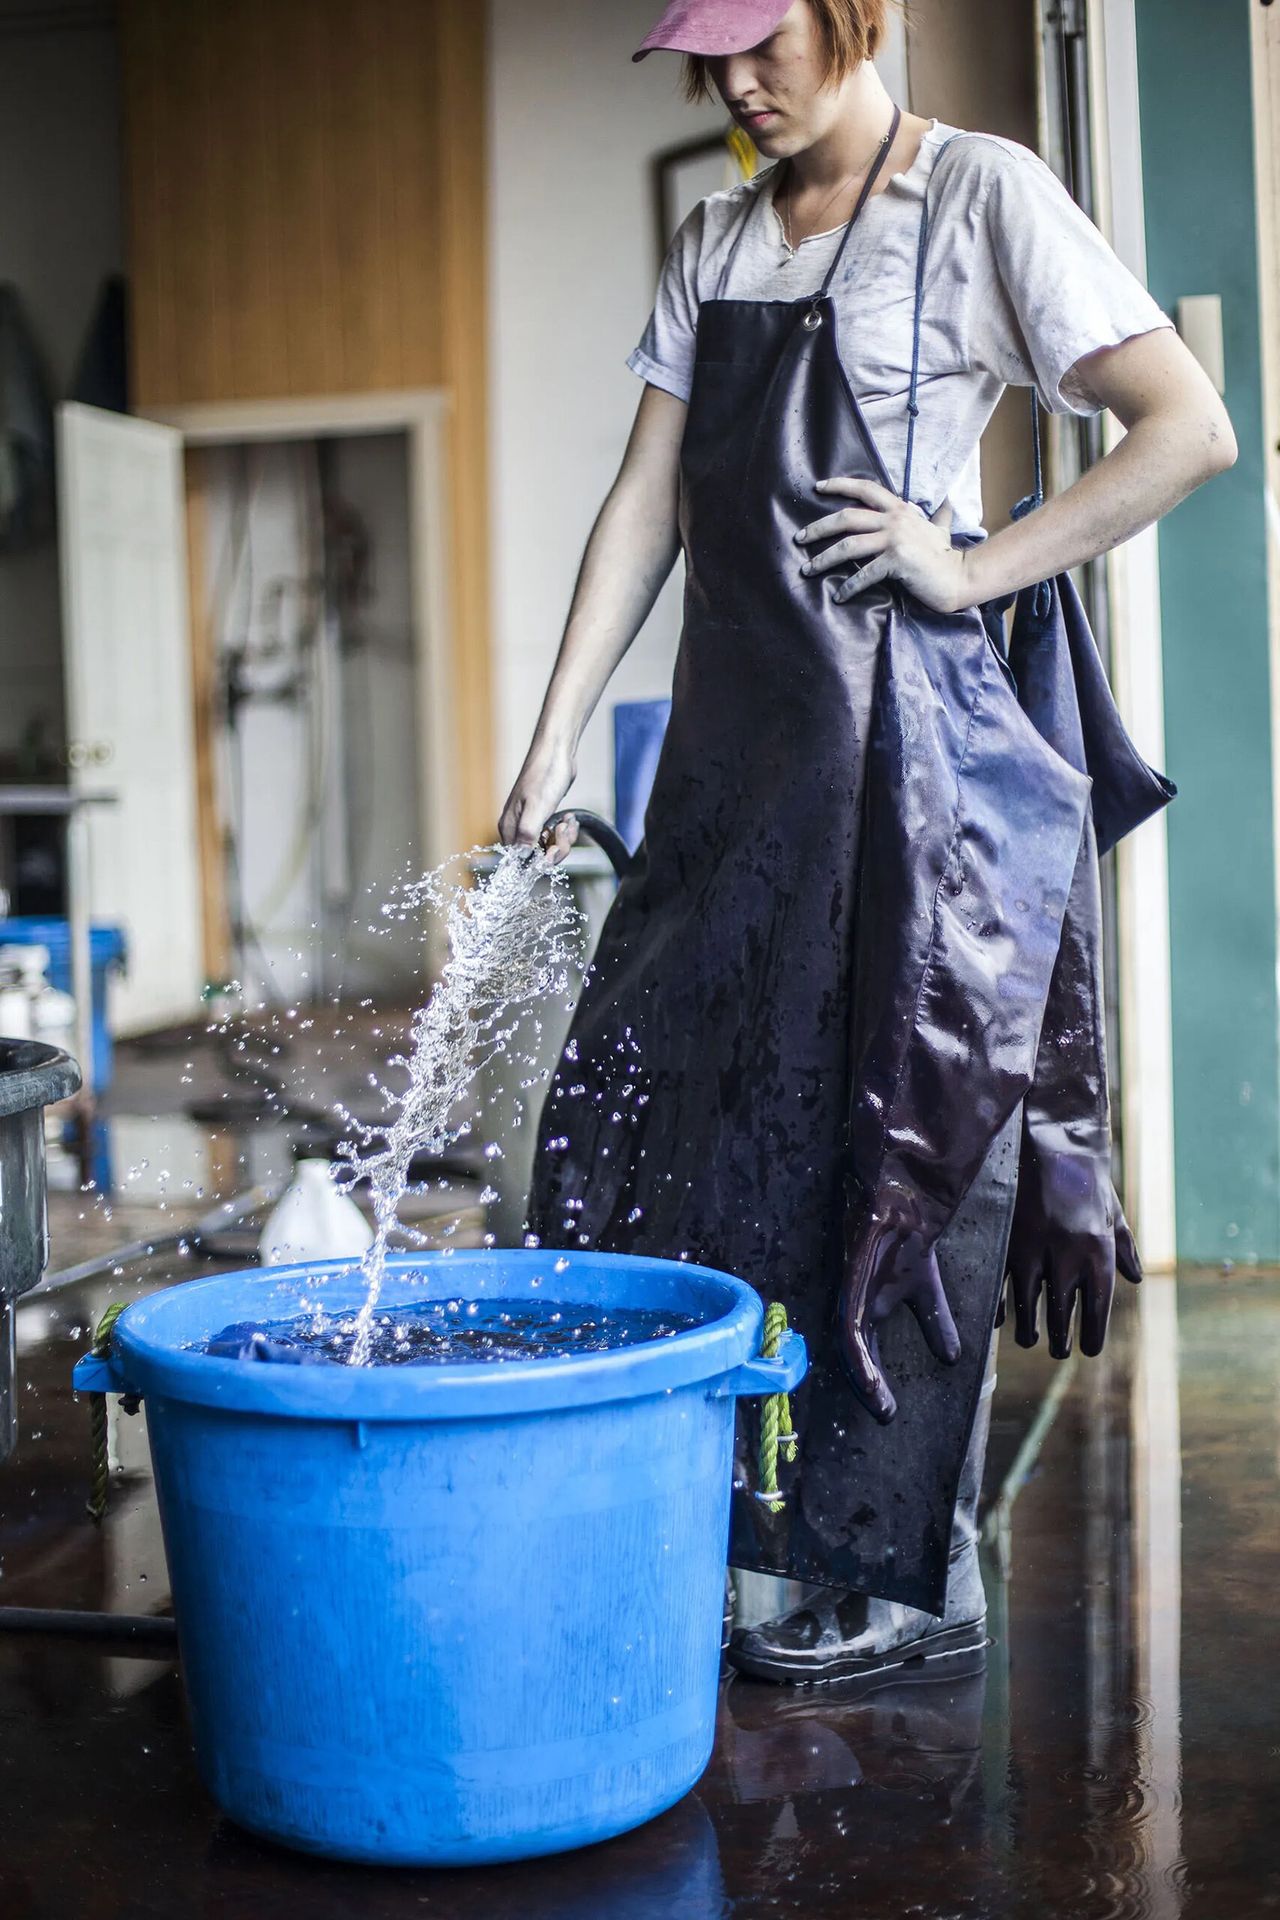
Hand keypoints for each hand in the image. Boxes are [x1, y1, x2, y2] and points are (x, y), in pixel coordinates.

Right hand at [498, 745, 577, 862]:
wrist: (557, 752)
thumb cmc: (545, 775)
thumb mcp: (537, 807)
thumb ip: (527, 834)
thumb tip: (520, 857)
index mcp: (510, 828)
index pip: (522, 861)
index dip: (541, 860)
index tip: (553, 849)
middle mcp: (518, 828)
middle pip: (538, 857)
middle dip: (557, 847)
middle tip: (562, 830)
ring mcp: (531, 823)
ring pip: (550, 847)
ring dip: (564, 838)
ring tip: (567, 820)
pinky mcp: (544, 817)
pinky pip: (556, 836)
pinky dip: (566, 830)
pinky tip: (569, 818)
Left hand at [795, 478, 973, 612]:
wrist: (959, 577)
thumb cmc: (945, 555)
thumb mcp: (939, 528)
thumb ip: (938, 515)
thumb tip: (947, 502)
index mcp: (900, 509)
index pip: (866, 488)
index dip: (840, 485)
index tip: (818, 487)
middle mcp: (895, 520)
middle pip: (847, 517)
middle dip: (818, 527)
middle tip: (799, 538)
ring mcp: (895, 540)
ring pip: (848, 546)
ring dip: (823, 559)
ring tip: (807, 569)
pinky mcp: (896, 562)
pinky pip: (864, 574)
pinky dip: (849, 587)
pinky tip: (838, 596)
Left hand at [837, 1196, 960, 1424]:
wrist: (907, 1199)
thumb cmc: (908, 1241)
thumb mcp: (926, 1291)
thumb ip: (935, 1324)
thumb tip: (953, 1360)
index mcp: (867, 1306)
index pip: (863, 1350)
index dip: (872, 1379)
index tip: (889, 1410)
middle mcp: (854, 1302)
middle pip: (853, 1352)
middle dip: (866, 1385)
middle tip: (886, 1413)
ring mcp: (849, 1291)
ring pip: (848, 1343)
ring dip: (862, 1375)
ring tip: (880, 1402)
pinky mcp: (851, 1281)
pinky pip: (850, 1323)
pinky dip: (859, 1351)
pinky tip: (868, 1369)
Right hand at [996, 1164, 1142, 1357]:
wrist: (1052, 1140)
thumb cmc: (1088, 1177)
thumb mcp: (1112, 1213)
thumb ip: (1123, 1248)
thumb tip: (1135, 1277)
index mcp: (1098, 1252)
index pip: (1097, 1309)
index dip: (1092, 1336)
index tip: (1089, 1350)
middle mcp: (1068, 1256)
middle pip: (1062, 1316)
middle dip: (1059, 1340)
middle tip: (1058, 1351)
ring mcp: (1035, 1249)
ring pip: (1029, 1306)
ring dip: (1030, 1330)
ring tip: (1031, 1339)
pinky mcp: (1007, 1239)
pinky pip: (1002, 1285)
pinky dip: (1001, 1306)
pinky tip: (1001, 1318)